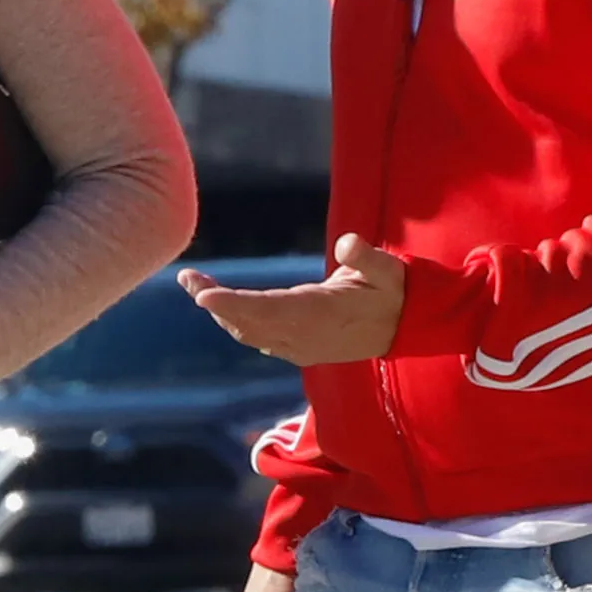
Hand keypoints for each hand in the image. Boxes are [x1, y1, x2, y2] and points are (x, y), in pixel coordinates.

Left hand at [180, 232, 406, 366]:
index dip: (233, 304)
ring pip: (249, 333)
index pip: (268, 311)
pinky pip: (258, 338)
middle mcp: (303, 336)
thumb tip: (347, 242)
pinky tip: (220, 304)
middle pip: (248, 323)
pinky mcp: (297, 349)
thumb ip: (366, 258)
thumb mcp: (389, 271)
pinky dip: (236, 321)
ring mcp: (298, 347)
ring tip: (197, 285)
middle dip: (215, 302)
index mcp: (320, 314)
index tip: (203, 296)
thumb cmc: (392, 292)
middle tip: (187, 277)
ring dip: (221, 312)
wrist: (404, 329)